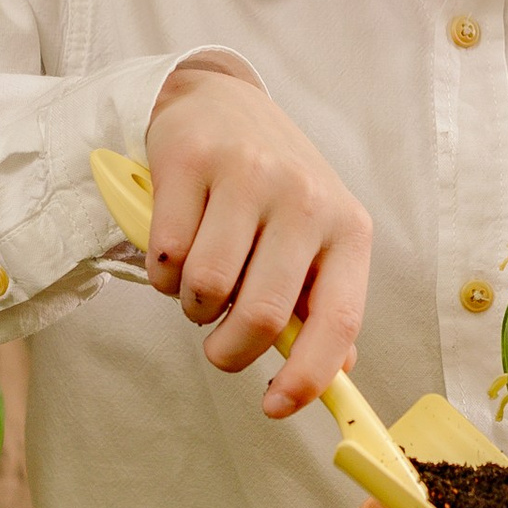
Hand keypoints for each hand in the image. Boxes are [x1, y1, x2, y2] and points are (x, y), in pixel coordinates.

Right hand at [143, 57, 372, 418]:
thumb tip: (338, 370)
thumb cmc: (271, 186)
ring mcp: (247, 175)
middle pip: (262, 313)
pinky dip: (161, 273)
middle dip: (229, 350)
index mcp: (346, 227)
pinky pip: (165, 253)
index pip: (338, 319)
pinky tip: (173, 253)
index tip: (275, 407)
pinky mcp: (190, 160)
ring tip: (198, 284)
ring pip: (207, 286)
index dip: (308, 376)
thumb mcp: (314, 236)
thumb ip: (321, 301)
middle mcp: (304, 198)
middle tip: (218, 347)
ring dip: (191, 305)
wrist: (221, 100)